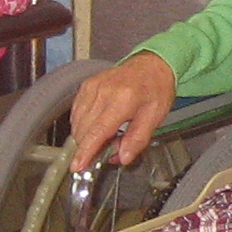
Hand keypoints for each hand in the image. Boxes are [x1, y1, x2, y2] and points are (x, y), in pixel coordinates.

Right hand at [66, 51, 177, 170]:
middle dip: (90, 147)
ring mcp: (92, 87)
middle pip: (84, 130)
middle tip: (108, 149)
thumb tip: (123, 157)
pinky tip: (98, 125)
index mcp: (123, 99)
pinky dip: (83, 124)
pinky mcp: (86, 86)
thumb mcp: (155, 117)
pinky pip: (76, 112)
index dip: (86, 151)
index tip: (78, 166)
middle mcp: (104, 92)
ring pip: (77, 123)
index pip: (98, 131)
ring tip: (108, 134)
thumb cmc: (155, 89)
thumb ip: (137, 139)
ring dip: (86, 136)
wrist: (151, 65)